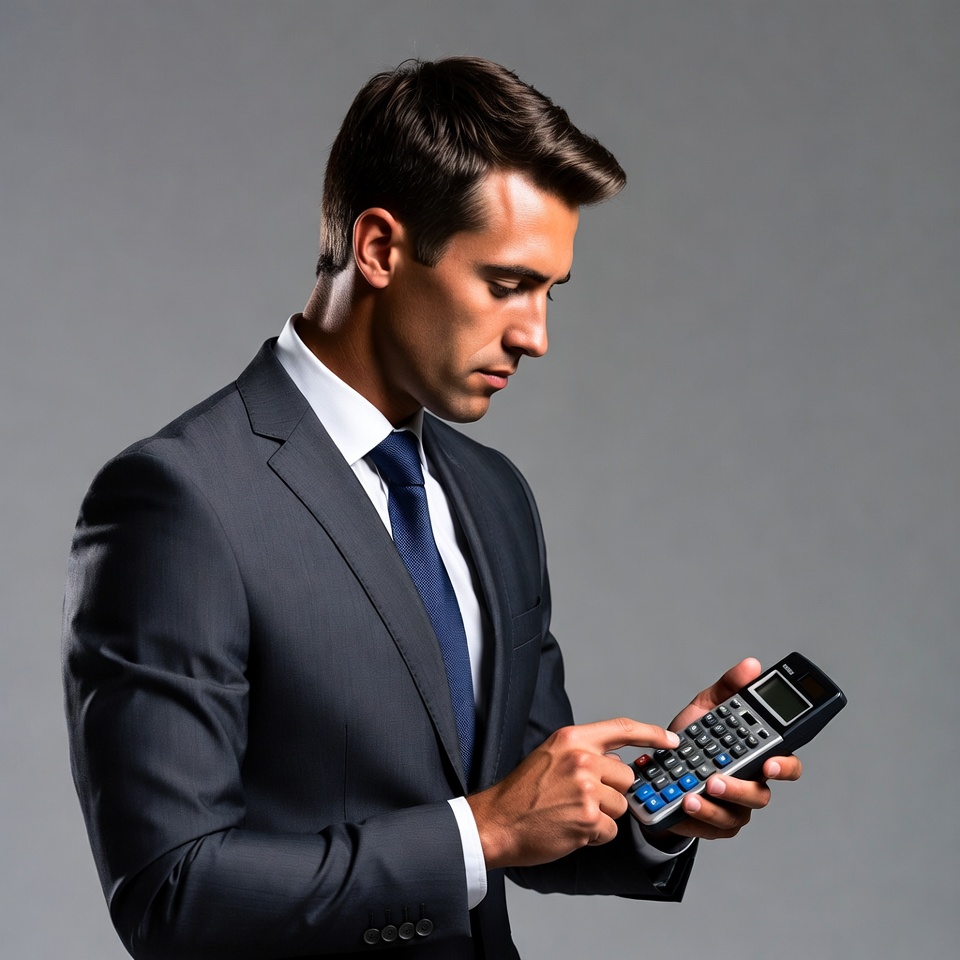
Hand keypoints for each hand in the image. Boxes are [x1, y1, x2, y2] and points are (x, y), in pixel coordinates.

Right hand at [467, 718, 678, 868]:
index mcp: (572, 739)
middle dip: (612, 792)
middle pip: (627, 777)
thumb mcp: (551, 755)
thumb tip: (618, 762)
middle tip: (581, 799)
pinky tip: (571, 829)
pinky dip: (595, 835)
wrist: (498, 822)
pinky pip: (611, 830)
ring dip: (603, 816)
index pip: (622, 728)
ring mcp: (587, 790)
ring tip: (572, 814)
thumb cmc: (523, 792)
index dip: (651, 733)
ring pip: (621, 806)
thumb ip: (584, 753)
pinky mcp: (589, 819)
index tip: (671, 740)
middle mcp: (582, 760)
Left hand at [664, 658, 802, 839]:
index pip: (785, 763)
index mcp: (754, 756)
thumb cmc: (691, 741)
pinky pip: (713, 826)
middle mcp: (750, 783)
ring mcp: (735, 807)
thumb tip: (751, 666)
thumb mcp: (705, 709)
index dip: (785, 766)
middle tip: (718, 779)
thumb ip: (728, 689)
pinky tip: (684, 804)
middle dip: (742, 788)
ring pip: (737, 813)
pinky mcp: (715, 824)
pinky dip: (698, 816)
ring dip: (715, 805)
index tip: (770, 764)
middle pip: (761, 794)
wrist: (662, 772)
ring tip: (693, 794)